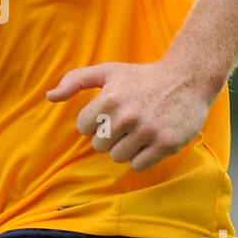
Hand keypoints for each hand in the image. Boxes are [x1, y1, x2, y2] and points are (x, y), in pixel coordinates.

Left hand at [46, 60, 216, 171]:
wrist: (187, 79)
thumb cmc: (142, 77)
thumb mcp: (108, 71)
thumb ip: (76, 80)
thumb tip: (49, 96)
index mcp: (109, 99)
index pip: (83, 127)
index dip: (95, 122)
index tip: (109, 113)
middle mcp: (127, 116)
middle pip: (99, 145)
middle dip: (109, 136)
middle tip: (126, 122)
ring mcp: (147, 131)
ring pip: (117, 157)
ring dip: (125, 147)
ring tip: (138, 131)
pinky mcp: (166, 144)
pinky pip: (138, 166)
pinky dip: (142, 157)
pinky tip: (149, 140)